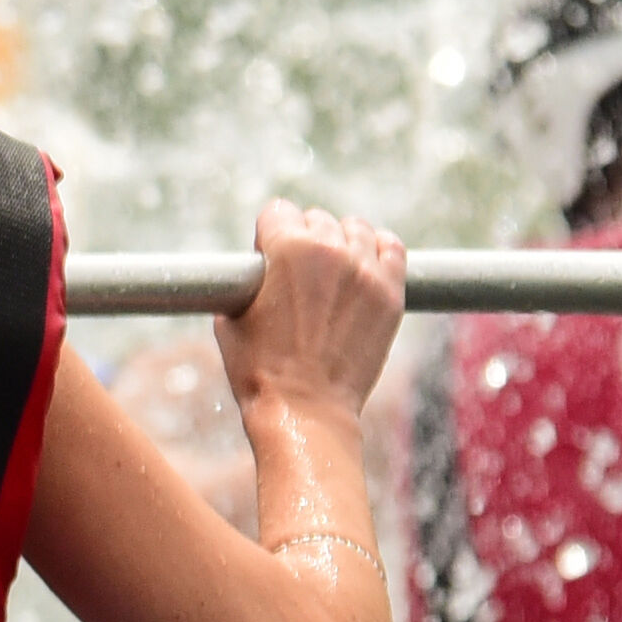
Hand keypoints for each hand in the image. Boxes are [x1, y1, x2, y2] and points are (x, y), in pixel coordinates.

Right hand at [218, 196, 405, 418]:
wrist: (304, 409)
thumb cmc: (259, 369)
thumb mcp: (230, 316)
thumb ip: (246, 279)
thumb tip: (257, 269)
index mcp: (288, 247)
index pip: (278, 212)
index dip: (267, 237)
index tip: (268, 262)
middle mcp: (332, 250)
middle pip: (317, 220)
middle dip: (304, 241)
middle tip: (299, 278)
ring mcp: (366, 271)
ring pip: (355, 229)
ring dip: (341, 243)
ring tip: (332, 274)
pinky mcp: (391, 294)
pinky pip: (391, 248)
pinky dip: (378, 251)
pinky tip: (364, 267)